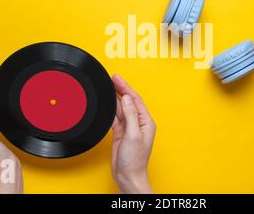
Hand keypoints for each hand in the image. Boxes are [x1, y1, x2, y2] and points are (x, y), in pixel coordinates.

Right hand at [111, 74, 155, 193]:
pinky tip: (107, 103)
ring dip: (115, 97)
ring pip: (121, 108)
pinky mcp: (121, 133)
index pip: (135, 99)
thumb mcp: (133, 135)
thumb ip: (130, 115)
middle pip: (128, 101)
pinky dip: (111, 110)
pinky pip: (115, 117)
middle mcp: (138, 123)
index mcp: (145, 121)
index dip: (126, 87)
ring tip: (108, 86)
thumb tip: (126, 99)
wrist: (128, 176)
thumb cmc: (135, 160)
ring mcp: (129, 128)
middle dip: (120, 89)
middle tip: (111, 78)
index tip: (117, 78)